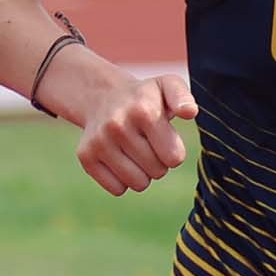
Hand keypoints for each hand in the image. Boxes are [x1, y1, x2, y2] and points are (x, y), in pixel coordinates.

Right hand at [76, 73, 198, 195]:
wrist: (104, 97)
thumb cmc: (146, 98)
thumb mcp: (168, 86)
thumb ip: (183, 97)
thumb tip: (190, 112)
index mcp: (143, 110)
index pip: (174, 158)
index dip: (174, 151)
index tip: (166, 138)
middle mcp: (118, 125)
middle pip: (157, 172)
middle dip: (159, 162)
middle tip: (150, 144)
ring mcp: (99, 141)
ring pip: (138, 184)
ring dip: (143, 174)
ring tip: (137, 152)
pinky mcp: (86, 156)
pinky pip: (117, 189)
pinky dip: (123, 180)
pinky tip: (120, 158)